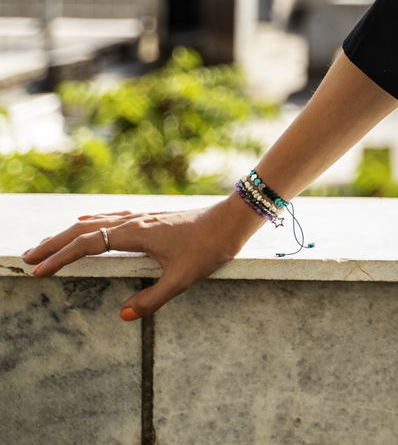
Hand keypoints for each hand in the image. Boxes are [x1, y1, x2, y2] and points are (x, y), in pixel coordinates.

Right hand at [21, 197, 259, 319]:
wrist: (234, 218)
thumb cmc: (210, 247)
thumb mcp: (183, 278)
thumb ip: (153, 299)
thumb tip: (122, 315)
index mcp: (136, 234)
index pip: (88, 244)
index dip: (61, 257)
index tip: (37, 269)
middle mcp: (135, 222)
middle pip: (85, 230)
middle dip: (55, 243)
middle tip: (27, 257)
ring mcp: (143, 218)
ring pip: (97, 223)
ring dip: (70, 233)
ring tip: (48, 244)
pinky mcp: (151, 219)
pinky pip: (112, 219)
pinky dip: (92, 223)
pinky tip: (87, 223)